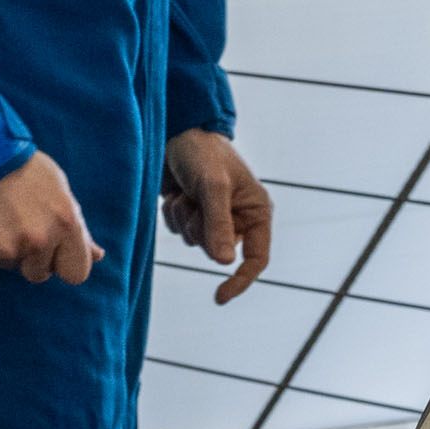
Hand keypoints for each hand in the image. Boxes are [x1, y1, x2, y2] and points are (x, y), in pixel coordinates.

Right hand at [0, 151, 100, 284]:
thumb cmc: (19, 164)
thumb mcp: (58, 188)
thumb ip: (77, 227)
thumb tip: (97, 255)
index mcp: (64, 224)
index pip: (77, 273)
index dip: (64, 262)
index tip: (54, 252)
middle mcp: (37, 240)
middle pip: (39, 274)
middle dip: (31, 258)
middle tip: (18, 225)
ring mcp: (3, 248)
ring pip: (9, 264)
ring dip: (4, 247)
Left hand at [160, 127, 271, 304]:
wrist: (176, 131)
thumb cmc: (203, 152)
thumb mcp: (213, 186)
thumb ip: (219, 224)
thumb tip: (225, 263)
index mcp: (255, 211)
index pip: (256, 259)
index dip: (241, 280)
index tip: (220, 297)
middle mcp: (238, 218)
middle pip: (217, 252)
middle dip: (201, 231)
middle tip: (195, 202)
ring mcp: (213, 217)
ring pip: (194, 242)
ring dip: (184, 220)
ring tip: (186, 192)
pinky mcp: (192, 213)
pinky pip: (179, 232)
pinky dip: (173, 215)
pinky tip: (176, 193)